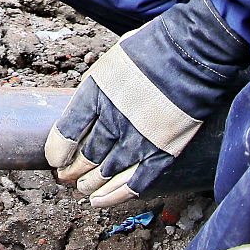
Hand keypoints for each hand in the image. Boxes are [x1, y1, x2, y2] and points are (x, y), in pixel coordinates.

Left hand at [45, 0, 249, 205]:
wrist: (195, 52)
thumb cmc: (153, 48)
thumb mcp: (112, 60)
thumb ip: (97, 86)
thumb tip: (86, 107)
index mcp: (97, 92)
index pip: (67, 131)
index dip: (57, 150)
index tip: (55, 158)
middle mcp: (115, 118)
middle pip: (85, 156)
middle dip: (72, 170)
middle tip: (66, 176)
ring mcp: (140, 138)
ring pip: (106, 173)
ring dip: (90, 185)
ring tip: (82, 189)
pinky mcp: (164, 151)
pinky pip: (135, 182)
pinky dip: (115, 195)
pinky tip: (100, 201)